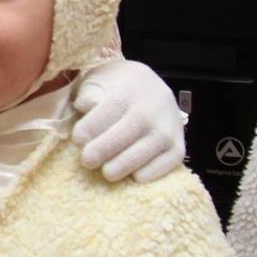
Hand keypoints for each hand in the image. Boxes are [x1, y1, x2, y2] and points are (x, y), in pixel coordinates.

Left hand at [72, 57, 184, 182]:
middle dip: (101, 151)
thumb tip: (86, 108)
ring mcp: (168, 128)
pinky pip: (162, 167)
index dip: (89, 129)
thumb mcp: (97, 82)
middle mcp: (152, 108)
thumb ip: (88, 96)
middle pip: (123, 135)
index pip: (107, 112)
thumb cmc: (114, 88)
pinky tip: (131, 172)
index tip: (78, 139)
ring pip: (141, 155)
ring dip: (120, 167)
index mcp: (128, 90)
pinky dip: (145, 174)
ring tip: (106, 170)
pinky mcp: (178, 147)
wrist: (147, 87)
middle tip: (87, 160)